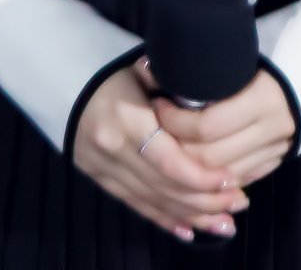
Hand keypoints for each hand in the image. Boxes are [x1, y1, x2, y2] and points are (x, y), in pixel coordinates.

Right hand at [71, 61, 252, 242]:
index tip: (231, 179)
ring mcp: (105, 171)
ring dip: (192, 216)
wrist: (62, 82)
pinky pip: (137, 207)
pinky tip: (190, 231)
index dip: (202, 177)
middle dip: (206, 200)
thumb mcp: (141, 69)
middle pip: (166, 187)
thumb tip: (207, 96)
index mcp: (127, 122)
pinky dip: (165, 220)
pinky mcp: (102, 181)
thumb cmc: (111, 72)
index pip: (170, 161)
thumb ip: (172, 84)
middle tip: (239, 204)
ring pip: (154, 202)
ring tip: (225, 224)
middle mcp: (115, 152)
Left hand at [135, 57, 295, 187]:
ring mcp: (275, 151)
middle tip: (156, 133)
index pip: (206, 125)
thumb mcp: (234, 61)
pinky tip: (193, 166)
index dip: (175, 121)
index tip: (157, 105)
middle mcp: (272, 129)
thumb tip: (149, 71)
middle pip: (210, 157)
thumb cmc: (257, 62)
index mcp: (262, 98)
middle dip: (177, 149)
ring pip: (221, 175)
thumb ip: (202, 74)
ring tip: (170, 150)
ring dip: (191, 168)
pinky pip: (235, 180)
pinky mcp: (274, 165)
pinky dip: (212, 177)